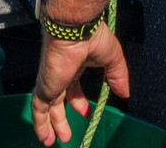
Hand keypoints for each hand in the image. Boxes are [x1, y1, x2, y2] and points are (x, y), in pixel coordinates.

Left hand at [31, 24, 129, 145]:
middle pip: (58, 100)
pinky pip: (39, 109)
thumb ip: (118, 77)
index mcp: (75, 65)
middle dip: (62, 117)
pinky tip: (45, 137)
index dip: (78, 101)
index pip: (73, 87)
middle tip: (67, 133)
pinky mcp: (44, 86)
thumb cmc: (93, 37)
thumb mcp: (112, 59)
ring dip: (50, 125)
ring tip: (52, 142)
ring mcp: (51, 81)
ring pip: (47, 107)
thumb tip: (126, 94)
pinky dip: (40, 124)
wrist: (76, 29)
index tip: (86, 112)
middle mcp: (61, 74)